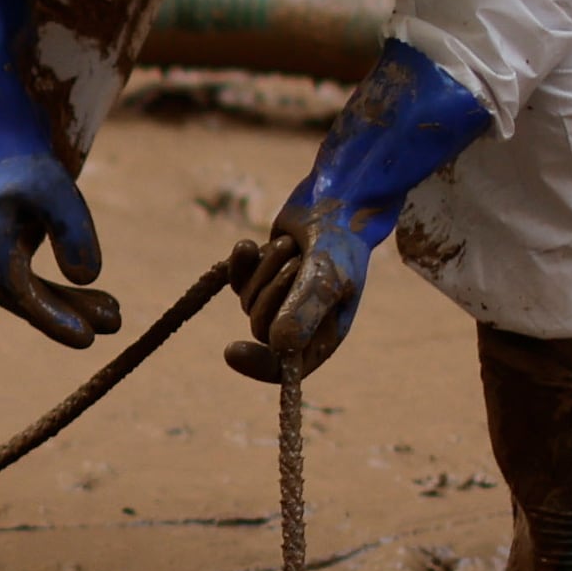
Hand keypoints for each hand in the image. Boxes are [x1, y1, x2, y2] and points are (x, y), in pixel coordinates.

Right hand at [0, 0, 120, 345]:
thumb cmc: (19, 157)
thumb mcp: (54, 189)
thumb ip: (72, 233)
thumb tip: (87, 277)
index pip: (28, 300)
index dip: (59, 322)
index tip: (89, 340)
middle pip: (34, 304)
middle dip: (74, 316)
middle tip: (117, 321)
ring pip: (35, 295)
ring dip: (71, 306)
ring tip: (115, 312)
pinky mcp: (8, 249)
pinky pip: (34, 282)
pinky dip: (62, 289)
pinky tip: (90, 288)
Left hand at [227, 41, 492, 379]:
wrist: (338, 201)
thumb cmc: (340, 242)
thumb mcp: (327, 275)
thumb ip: (304, 310)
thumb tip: (278, 347)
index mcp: (322, 336)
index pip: (284, 369)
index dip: (257, 364)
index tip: (231, 351)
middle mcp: (299, 324)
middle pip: (260, 327)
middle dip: (272, 289)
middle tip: (296, 260)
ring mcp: (279, 301)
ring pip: (247, 300)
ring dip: (266, 266)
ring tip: (294, 246)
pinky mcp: (262, 276)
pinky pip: (237, 280)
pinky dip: (242, 260)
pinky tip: (249, 244)